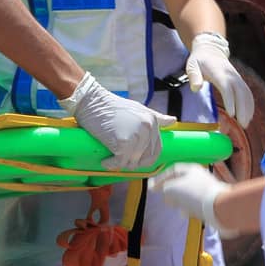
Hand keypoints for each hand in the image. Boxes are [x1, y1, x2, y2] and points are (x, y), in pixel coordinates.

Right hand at [60, 73, 175, 170]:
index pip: (156, 150)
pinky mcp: (123, 142)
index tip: (132, 159)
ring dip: (120, 164)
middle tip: (119, 158)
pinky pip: (120, 162)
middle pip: (144, 159)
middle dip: (132, 162)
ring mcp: (136, 136)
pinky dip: (111, 164)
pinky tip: (105, 160)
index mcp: (152, 121)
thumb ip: (157, 117)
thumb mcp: (138, 109)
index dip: (144, 158)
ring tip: (110, 157)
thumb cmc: (111, 106)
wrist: (91, 101)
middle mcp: (147, 128)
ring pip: (132, 162)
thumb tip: (173, 121)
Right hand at [150, 163, 229, 232]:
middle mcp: (199, 176)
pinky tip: (185, 213)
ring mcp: (206, 188)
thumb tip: (166, 192)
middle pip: (181, 181)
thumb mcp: (173, 189)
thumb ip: (165, 189)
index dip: (160, 179)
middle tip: (164, 196)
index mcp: (190, 169)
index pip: (172, 171)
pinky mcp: (211, 201)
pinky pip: (196, 202)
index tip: (152, 187)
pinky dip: (188, 206)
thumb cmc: (194, 194)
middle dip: (170, 189)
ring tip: (174, 205)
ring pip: (188, 192)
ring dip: (179, 199)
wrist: (219, 207)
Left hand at [185, 32, 254, 126]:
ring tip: (245, 124)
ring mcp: (237, 78)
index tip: (232, 114)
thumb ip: (194, 76)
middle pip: (240, 92)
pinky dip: (250, 104)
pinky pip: (248, 93)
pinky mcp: (239, 81)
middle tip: (242, 124)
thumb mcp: (192, 66)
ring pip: (246, 93)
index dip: (231, 100)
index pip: (227, 87)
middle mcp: (231, 75)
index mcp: (219, 72)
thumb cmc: (200, 60)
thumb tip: (195, 88)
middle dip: (243, 109)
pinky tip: (249, 116)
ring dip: (248, 108)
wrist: (210, 50)